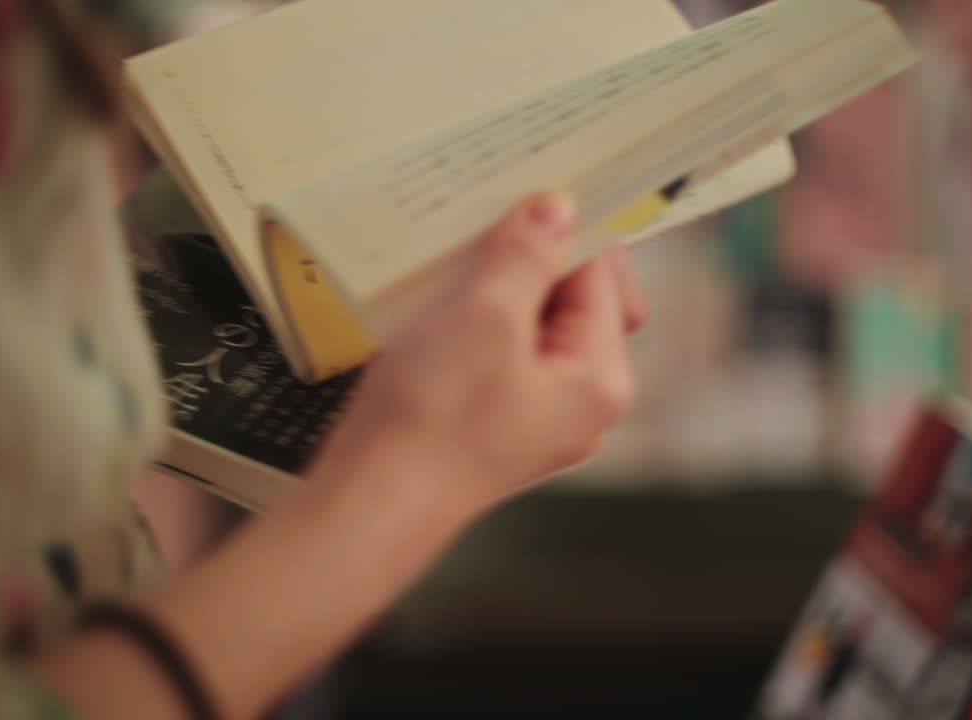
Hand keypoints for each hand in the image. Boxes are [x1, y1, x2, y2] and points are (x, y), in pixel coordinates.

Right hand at [311, 191, 645, 511]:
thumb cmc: (433, 426)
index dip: (567, 233)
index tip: (527, 197)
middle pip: (576, 302)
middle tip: (489, 229)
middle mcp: (578, 401)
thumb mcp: (485, 319)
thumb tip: (555, 210)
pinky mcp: (492, 419)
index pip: (602, 279)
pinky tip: (436, 309)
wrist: (369, 504)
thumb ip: (528, 258)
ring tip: (455, 267)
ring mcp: (535, 414)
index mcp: (599, 379)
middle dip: (536, 262)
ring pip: (532, 325)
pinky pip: (498, 352)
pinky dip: (475, 321)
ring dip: (497, 289)